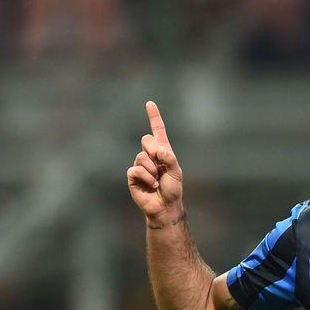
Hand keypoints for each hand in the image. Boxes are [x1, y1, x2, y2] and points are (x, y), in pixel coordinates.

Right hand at [127, 101, 184, 226]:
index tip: (149, 103)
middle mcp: (150, 155)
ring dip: (151, 170)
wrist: (165, 206)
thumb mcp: (176, 172)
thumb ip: (169, 158)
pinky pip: (135, 169)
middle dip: (154, 151)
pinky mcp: (133, 176)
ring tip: (157, 180)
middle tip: (160, 165)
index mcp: (162, 151)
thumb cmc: (173, 189)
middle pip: (146, 139)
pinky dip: (145, 177)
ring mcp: (140, 165)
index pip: (157, 130)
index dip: (153, 117)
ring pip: (141, 157)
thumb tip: (158, 149)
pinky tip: (151, 185)